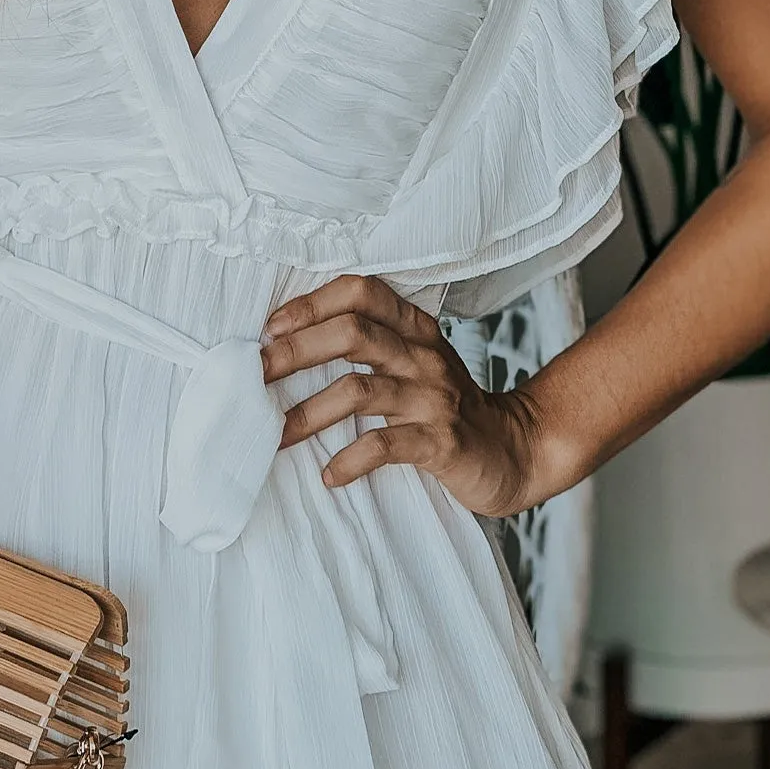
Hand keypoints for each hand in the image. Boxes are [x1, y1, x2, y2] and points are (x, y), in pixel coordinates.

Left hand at [261, 274, 544, 518]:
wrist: (514, 451)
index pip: (361, 293)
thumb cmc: (446, 409)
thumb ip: (367, 348)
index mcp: (413, 330)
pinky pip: (386, 445)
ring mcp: (434, 398)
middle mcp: (423, 356)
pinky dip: (351, 460)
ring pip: (361, 390)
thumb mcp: (413, 365)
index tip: (269, 328)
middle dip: (296, 352)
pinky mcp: (442, 442)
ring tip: (276, 435)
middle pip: (352, 334)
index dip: (311, 304)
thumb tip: (285, 345)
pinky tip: (328, 475)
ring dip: (309, 413)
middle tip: (255, 377)